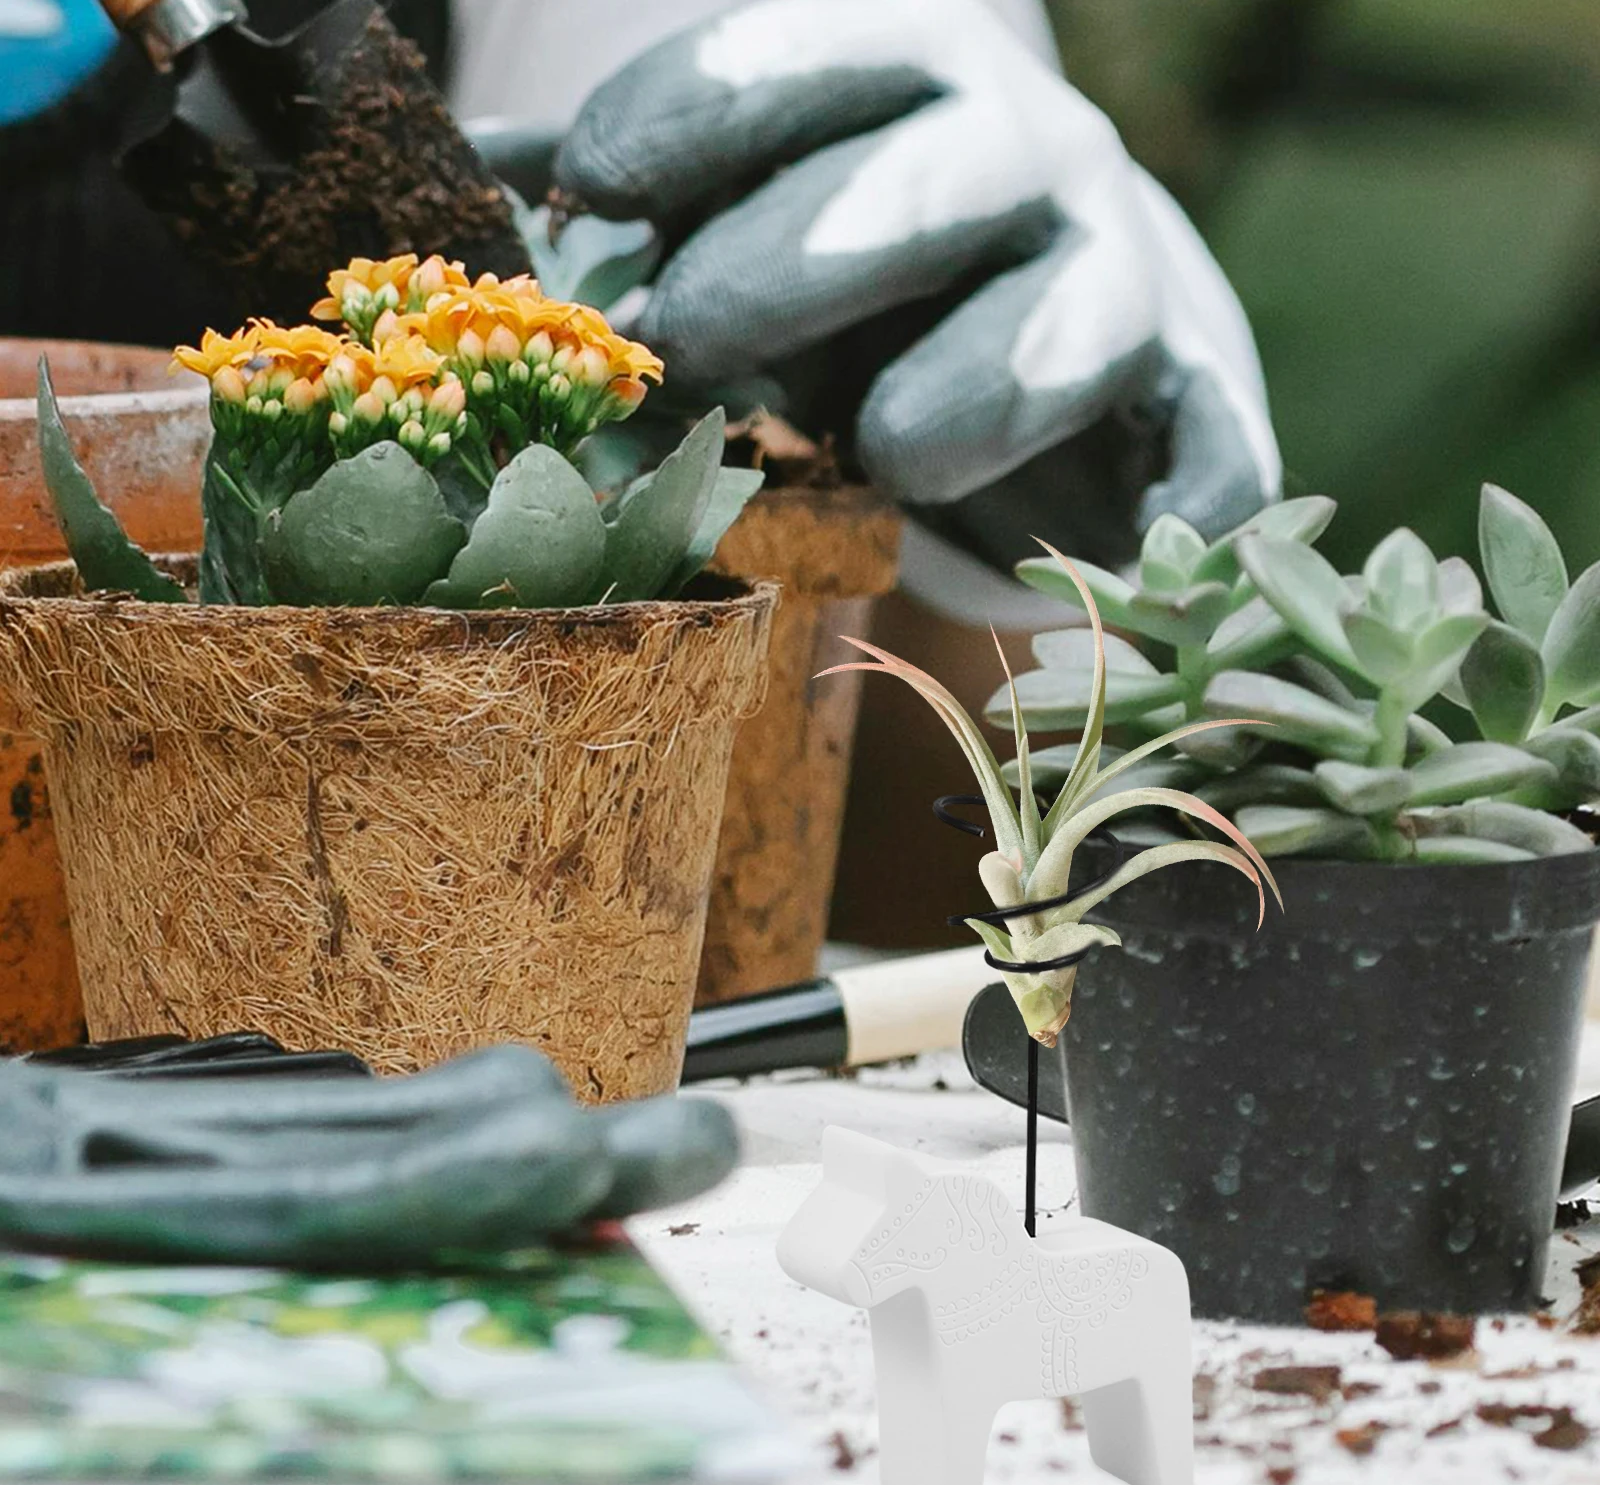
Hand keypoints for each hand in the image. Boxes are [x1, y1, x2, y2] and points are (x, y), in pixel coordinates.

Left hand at [552, 0, 1280, 567]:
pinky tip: (1115, 562)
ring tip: (888, 449)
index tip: (593, 184)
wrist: (1069, 321)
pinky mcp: (1206, 404)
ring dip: (985, 376)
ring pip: (1086, 312)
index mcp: (918, 88)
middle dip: (808, 247)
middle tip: (687, 332)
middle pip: (942, 175)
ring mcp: (1133, 285)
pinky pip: (1213, 458)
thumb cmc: (875, 277)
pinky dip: (1179, 516)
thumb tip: (478, 184)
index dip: (702, 109)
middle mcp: (1039, 165)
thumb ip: (638, 199)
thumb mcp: (758, 211)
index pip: (821, 55)